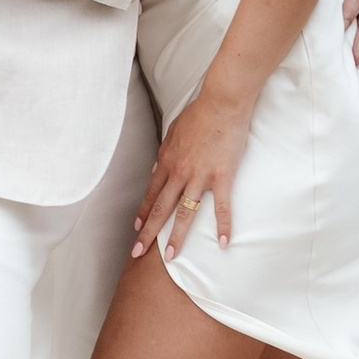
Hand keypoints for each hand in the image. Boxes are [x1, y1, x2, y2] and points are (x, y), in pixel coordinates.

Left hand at [134, 84, 253, 258]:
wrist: (222, 102)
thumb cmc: (200, 114)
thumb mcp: (173, 132)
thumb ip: (164, 154)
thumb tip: (156, 171)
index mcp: (167, 161)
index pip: (151, 193)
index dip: (142, 213)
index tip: (136, 229)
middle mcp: (179, 172)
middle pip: (161, 208)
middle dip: (148, 232)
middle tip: (138, 252)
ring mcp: (200, 176)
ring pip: (185, 212)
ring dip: (177, 236)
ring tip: (171, 256)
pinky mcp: (221, 176)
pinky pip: (221, 207)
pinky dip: (222, 226)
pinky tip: (222, 243)